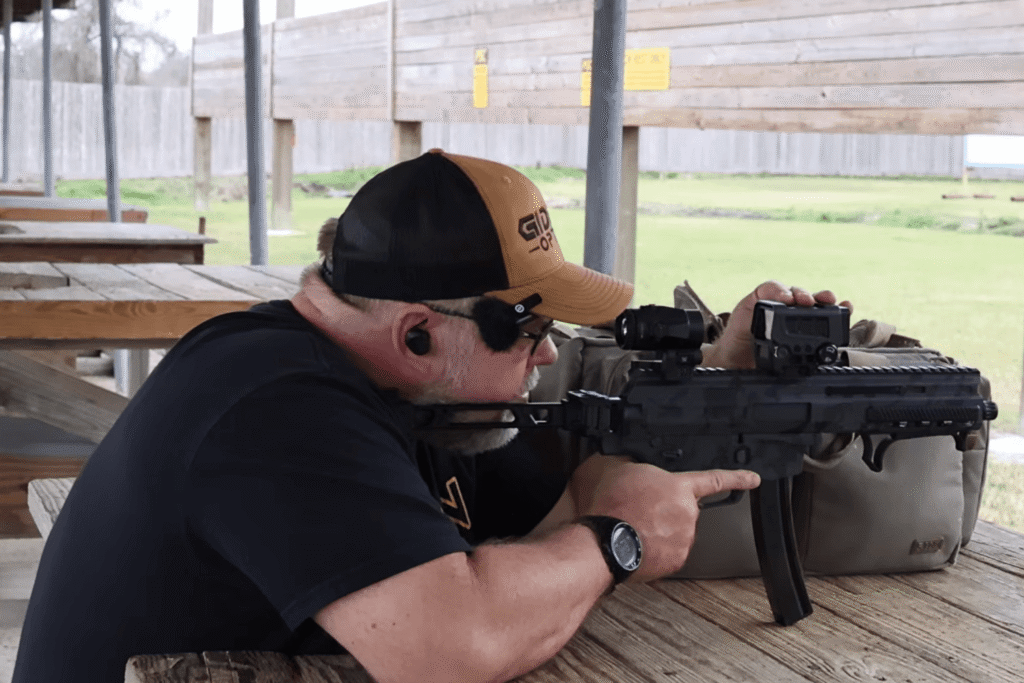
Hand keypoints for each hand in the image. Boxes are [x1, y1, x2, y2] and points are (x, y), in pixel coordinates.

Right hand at [572, 456, 759, 581]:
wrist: (606, 540)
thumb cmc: (614, 505)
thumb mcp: (624, 470)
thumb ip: (641, 468)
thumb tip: (638, 468)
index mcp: (680, 487)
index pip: (714, 479)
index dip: (737, 478)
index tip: (753, 479)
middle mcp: (688, 512)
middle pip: (683, 508)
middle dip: (667, 510)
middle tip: (642, 511)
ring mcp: (684, 538)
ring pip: (677, 531)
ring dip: (661, 530)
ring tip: (635, 527)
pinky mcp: (676, 560)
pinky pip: (669, 552)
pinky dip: (657, 549)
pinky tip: (638, 542)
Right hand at [702, 280, 851, 368]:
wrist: (732, 362)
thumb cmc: (758, 360)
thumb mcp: (786, 360)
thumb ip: (803, 356)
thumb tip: (826, 358)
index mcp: (800, 326)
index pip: (822, 312)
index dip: (836, 307)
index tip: (848, 306)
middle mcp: (789, 312)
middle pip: (810, 299)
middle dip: (822, 297)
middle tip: (829, 301)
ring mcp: (773, 304)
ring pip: (792, 291)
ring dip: (802, 293)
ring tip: (806, 301)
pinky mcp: (756, 299)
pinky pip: (769, 288)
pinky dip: (779, 290)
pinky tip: (785, 298)